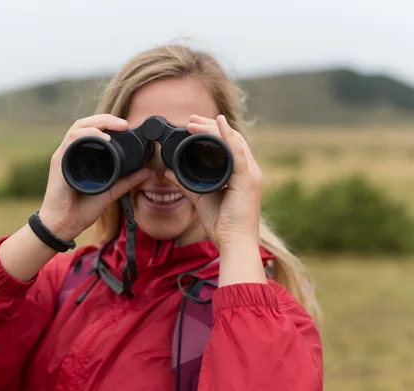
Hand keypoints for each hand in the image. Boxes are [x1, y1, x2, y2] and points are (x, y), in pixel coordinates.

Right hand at [38, 114, 150, 240]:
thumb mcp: (111, 192)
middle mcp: (71, 153)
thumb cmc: (81, 209)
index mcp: (81, 156)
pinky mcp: (59, 162)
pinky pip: (71, 141)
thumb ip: (127, 180)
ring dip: (98, 123)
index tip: (127, 127)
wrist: (64, 224)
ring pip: (78, 127)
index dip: (108, 124)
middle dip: (106, 119)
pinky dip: (87, 135)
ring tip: (115, 128)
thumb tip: (147, 171)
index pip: (92, 131)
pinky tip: (102, 139)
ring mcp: (64, 156)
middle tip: (124, 124)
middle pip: (85, 124)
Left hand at [165, 114, 262, 248]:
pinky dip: (228, 137)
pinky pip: (238, 153)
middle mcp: (249, 170)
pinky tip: (219, 124)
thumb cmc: (222, 224)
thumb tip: (168, 171)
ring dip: (214, 128)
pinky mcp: (248, 180)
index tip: (192, 125)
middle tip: (191, 119)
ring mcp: (251, 174)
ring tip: (195, 121)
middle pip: (231, 139)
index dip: (212, 132)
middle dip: (210, 126)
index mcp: (241, 174)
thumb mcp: (200, 198)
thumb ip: (185, 184)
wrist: (234, 243)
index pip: (228, 145)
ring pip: (233, 141)